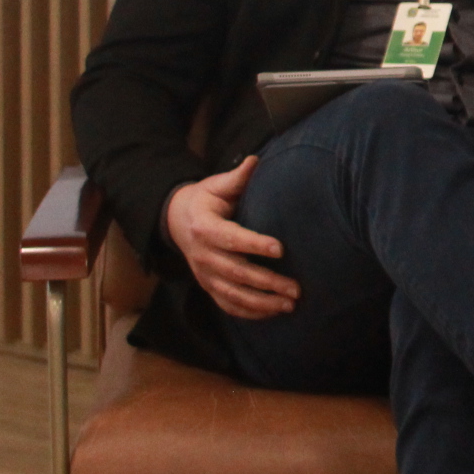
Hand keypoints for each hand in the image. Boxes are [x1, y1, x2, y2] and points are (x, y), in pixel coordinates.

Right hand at [163, 156, 298, 319]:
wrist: (177, 220)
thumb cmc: (206, 200)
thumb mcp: (216, 185)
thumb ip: (237, 178)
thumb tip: (255, 160)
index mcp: (204, 227)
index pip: (230, 238)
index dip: (255, 244)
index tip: (281, 248)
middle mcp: (202, 255)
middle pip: (235, 272)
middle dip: (267, 281)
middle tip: (296, 287)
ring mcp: (203, 275)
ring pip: (232, 294)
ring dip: (262, 302)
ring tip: (290, 305)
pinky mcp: (208, 287)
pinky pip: (227, 305)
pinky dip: (249, 313)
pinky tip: (273, 313)